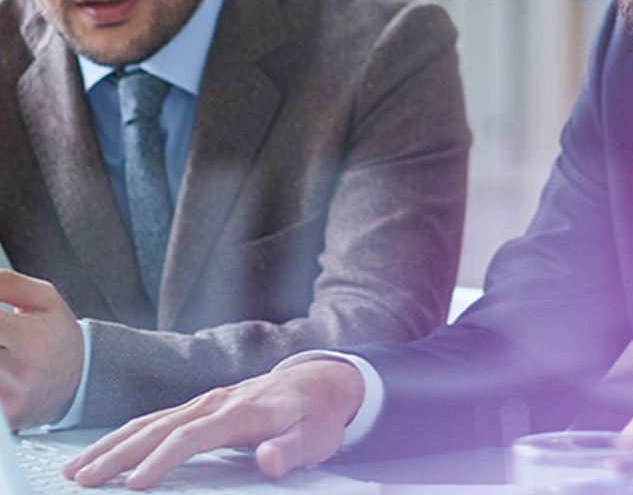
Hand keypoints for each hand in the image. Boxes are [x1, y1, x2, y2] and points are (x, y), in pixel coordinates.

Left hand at [0, 270, 82, 427]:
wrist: (81, 380)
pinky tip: (5, 368)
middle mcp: (20, 371)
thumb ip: (7, 283)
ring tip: (4, 348)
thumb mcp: (45, 300)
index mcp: (29, 338)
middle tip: (3, 336)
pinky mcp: (5, 419)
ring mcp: (9, 399)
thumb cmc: (58, 336)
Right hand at [63, 359, 363, 489]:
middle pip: (159, 427)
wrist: (321, 381)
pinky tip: (106, 451)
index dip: (163, 459)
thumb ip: (292, 450)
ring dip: (112, 444)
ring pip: (150, 421)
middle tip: (82, 479)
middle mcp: (216, 402)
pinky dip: (127, 435)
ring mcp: (206, 401)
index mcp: (241, 412)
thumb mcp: (317, 437)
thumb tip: (269, 460)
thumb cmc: (318, 414)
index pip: (193, 436)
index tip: (136, 483)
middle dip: (118, 453)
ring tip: (78, 468)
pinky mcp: (201, 406)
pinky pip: (157, 418)